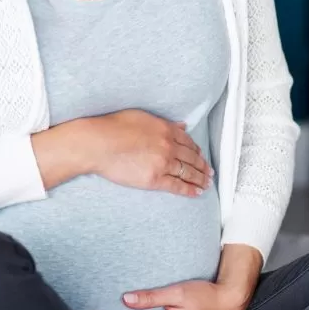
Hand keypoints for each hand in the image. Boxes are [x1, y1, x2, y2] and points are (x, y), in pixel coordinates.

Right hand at [88, 110, 212, 196]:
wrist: (99, 143)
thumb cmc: (113, 127)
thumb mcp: (142, 117)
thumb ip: (165, 123)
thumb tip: (182, 126)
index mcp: (166, 129)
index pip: (188, 142)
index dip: (197, 151)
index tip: (201, 156)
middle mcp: (168, 146)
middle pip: (192, 158)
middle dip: (203, 166)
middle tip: (209, 172)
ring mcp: (163, 163)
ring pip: (188, 172)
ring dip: (200, 179)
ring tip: (206, 184)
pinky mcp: (154, 179)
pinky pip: (177, 185)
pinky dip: (189, 190)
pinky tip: (197, 192)